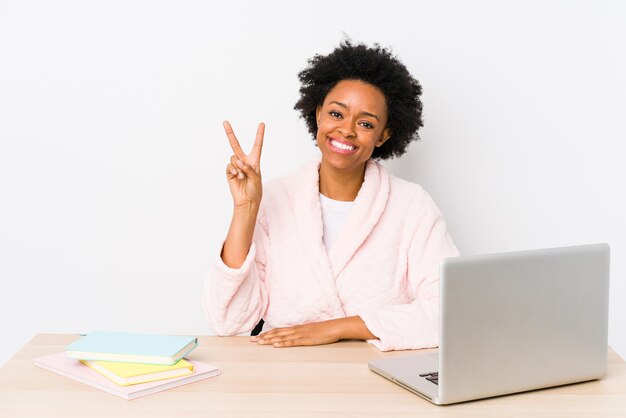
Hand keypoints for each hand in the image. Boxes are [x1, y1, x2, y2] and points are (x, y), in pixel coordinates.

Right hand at [224, 121, 264, 208]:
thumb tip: (238, 161)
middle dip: (230, 133)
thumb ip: (249, 168)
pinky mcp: (229, 172)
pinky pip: (229, 166)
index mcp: (254, 161)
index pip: (257, 145)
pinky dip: (233, 170)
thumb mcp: (256, 177)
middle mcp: (244, 161)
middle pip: (235, 145)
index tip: (262, 123)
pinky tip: (237, 176)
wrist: (247, 201)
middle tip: (225, 122)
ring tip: (243, 176)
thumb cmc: (255, 189)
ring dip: (238, 166)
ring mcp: (235, 166)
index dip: (259, 134)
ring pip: (233, 158)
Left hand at [250, 317, 376, 347]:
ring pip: (282, 337)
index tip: (257, 337)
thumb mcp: (311, 332)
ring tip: (259, 343)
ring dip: (269, 340)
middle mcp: (296, 329)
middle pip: (277, 333)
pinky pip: (292, 342)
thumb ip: (302, 334)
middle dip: (264, 337)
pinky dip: (283, 343)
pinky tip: (276, 345)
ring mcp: (301, 334)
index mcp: (297, 328)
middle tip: (252, 341)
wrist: (335, 327)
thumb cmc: (325, 330)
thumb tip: (294, 338)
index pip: (279, 330)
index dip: (267, 333)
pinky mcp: (306, 339)